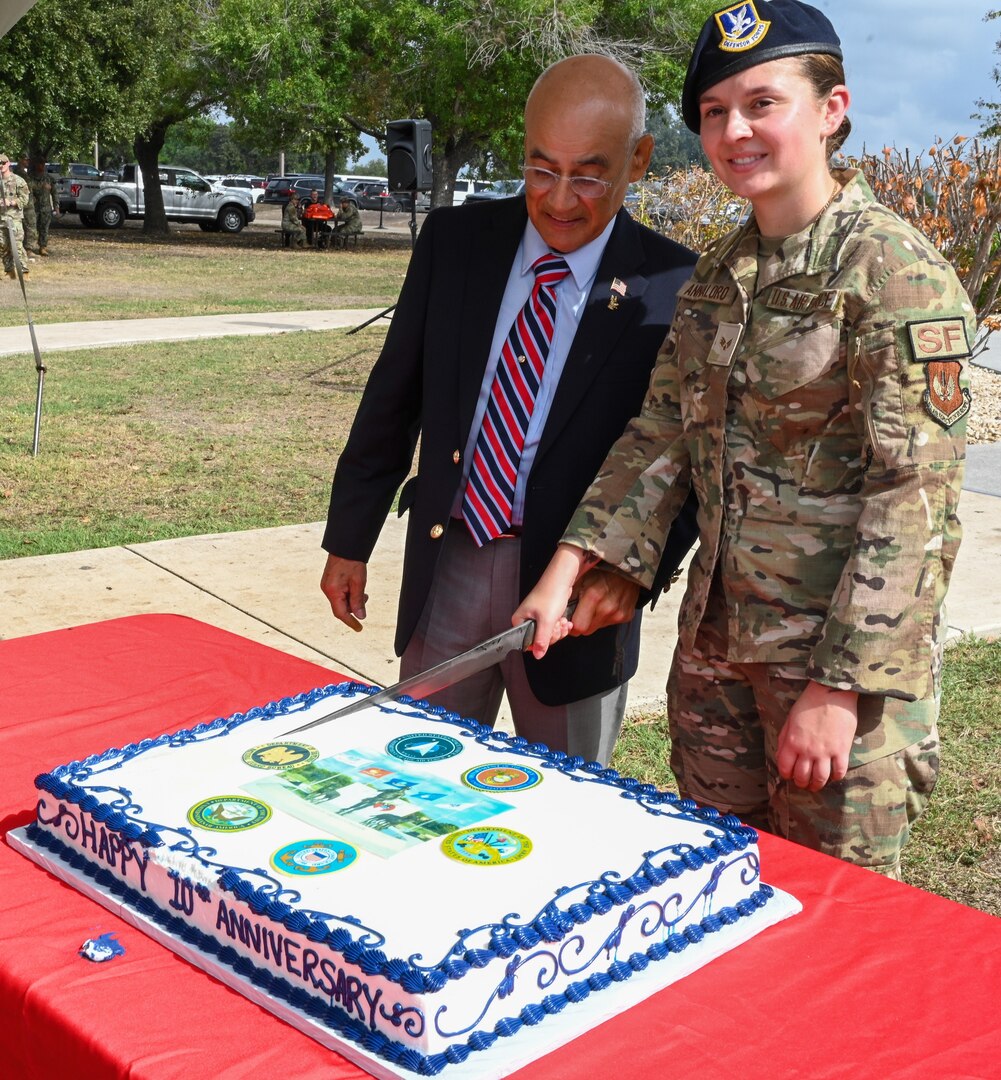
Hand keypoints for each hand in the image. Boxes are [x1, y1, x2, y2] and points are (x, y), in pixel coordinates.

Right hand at [320, 554, 367, 630]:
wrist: (345, 547)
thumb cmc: (352, 562)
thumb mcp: (359, 583)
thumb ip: (358, 601)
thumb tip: (360, 617)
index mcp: (333, 591)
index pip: (341, 613)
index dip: (351, 622)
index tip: (359, 628)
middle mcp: (327, 590)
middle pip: (341, 608)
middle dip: (354, 607)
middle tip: (365, 598)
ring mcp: (327, 586)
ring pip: (340, 601)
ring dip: (352, 599)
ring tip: (362, 589)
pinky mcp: (329, 582)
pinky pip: (339, 594)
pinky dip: (348, 594)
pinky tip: (355, 587)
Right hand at [513, 544, 592, 659]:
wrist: (562, 579)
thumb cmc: (550, 594)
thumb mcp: (546, 621)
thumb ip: (541, 641)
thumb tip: (537, 655)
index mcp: (520, 621)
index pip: (527, 643)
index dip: (540, 642)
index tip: (549, 634)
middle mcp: (526, 620)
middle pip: (539, 640)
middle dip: (553, 635)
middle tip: (557, 625)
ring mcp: (537, 618)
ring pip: (548, 634)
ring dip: (558, 630)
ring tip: (562, 621)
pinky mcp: (546, 615)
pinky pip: (553, 628)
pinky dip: (560, 626)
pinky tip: (565, 620)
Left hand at [569, 569, 639, 635]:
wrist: (627, 567)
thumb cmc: (601, 570)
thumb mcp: (582, 577)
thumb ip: (570, 595)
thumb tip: (559, 611)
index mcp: (593, 596)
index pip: (578, 627)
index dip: (572, 624)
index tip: (571, 618)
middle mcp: (607, 608)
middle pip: (587, 630)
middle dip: (583, 623)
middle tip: (583, 610)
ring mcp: (619, 613)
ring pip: (598, 627)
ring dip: (595, 619)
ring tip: (598, 602)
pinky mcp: (627, 616)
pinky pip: (610, 623)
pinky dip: (607, 616)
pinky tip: (609, 602)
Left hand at [776, 681, 858, 790]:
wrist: (832, 693)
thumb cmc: (809, 703)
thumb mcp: (790, 719)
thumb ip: (784, 738)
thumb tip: (781, 754)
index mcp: (792, 742)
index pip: (785, 767)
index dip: (786, 774)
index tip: (789, 775)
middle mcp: (807, 750)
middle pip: (802, 776)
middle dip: (801, 783)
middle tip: (804, 783)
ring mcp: (825, 752)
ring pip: (820, 778)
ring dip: (817, 785)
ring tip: (817, 785)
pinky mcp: (842, 750)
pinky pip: (839, 771)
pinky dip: (836, 777)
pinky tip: (834, 775)